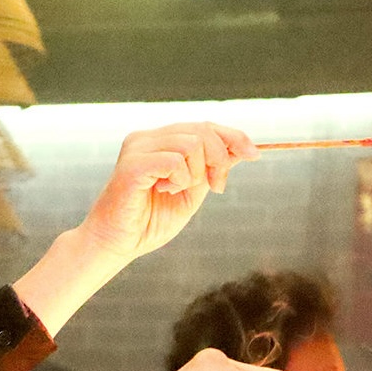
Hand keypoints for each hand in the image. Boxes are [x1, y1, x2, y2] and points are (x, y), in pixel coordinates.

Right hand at [80, 122, 259, 261]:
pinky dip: (180, 179)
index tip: (255, 154)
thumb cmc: (149, 223)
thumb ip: (210, 170)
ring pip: (191, 143)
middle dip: (220, 160)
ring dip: (197, 173)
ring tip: (178, 191)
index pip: (204, 125)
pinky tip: (164, 190)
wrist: (116, 245)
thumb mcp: (191, 193)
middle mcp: (147, 138)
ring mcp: (138, 148)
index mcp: (159, 142)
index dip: (233, 136)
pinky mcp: (132, 165)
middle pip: (202, 130)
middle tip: (216, 188)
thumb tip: (242, 149)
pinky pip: (174, 160)